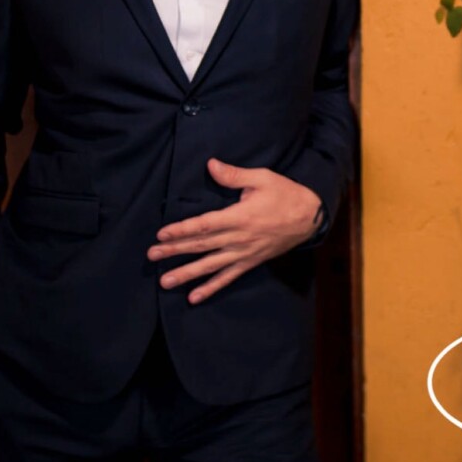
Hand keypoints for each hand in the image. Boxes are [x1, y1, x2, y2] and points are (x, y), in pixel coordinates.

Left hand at [147, 158, 322, 303]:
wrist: (310, 217)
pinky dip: (211, 288)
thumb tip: (211, 164)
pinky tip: (194, 297)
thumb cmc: (285, 194)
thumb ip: (234, 175)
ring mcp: (244, 253)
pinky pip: (228, 278)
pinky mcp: (250, 262)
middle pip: (202, 246)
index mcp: (240, 216)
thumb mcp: (262, 178)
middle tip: (152, 256)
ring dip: (187, 274)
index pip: (205, 224)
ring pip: (211, 265)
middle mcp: (239, 238)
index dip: (182, 229)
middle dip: (175, 251)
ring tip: (165, 282)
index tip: (162, 234)